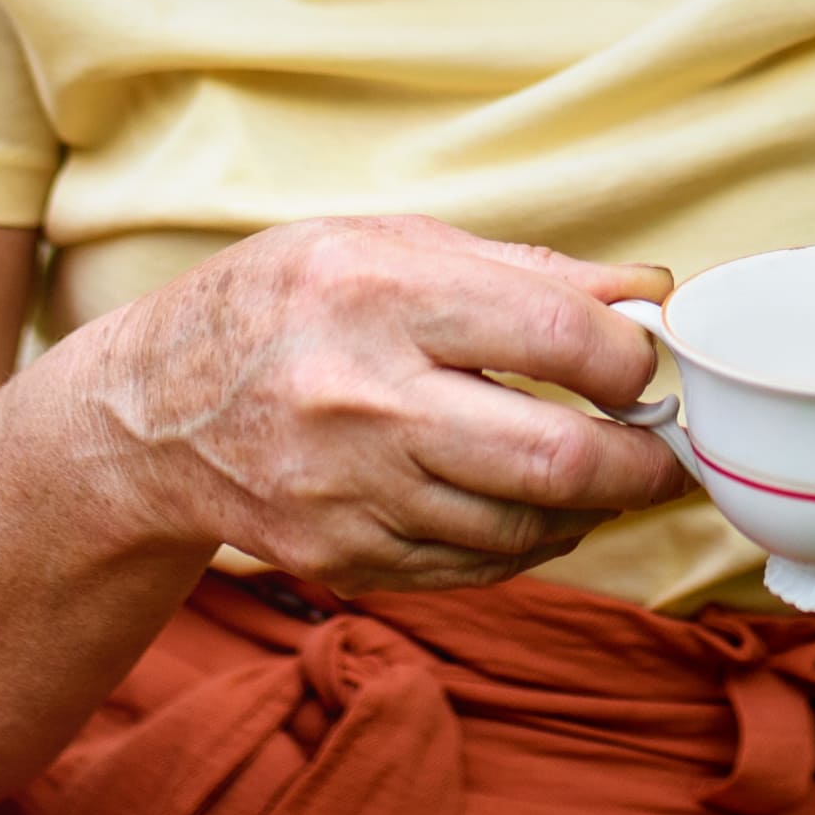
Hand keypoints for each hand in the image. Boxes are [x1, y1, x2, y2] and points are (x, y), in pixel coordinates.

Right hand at [65, 216, 688, 591]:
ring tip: (602, 473)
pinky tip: (529, 508)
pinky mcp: (342, 558)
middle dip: (641, 464)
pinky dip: (524, 543)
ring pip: (524, 530)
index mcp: (379, 295)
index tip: (642, 364)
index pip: (560, 339)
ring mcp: (349, 494)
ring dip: (589, 508)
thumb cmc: (284, 303)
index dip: (631, 359)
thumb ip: (527, 271)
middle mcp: (361, 400)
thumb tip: (650, 293)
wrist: (149, 411)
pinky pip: (475, 569)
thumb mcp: (389, 245)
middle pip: (554, 460)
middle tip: (665, 451)